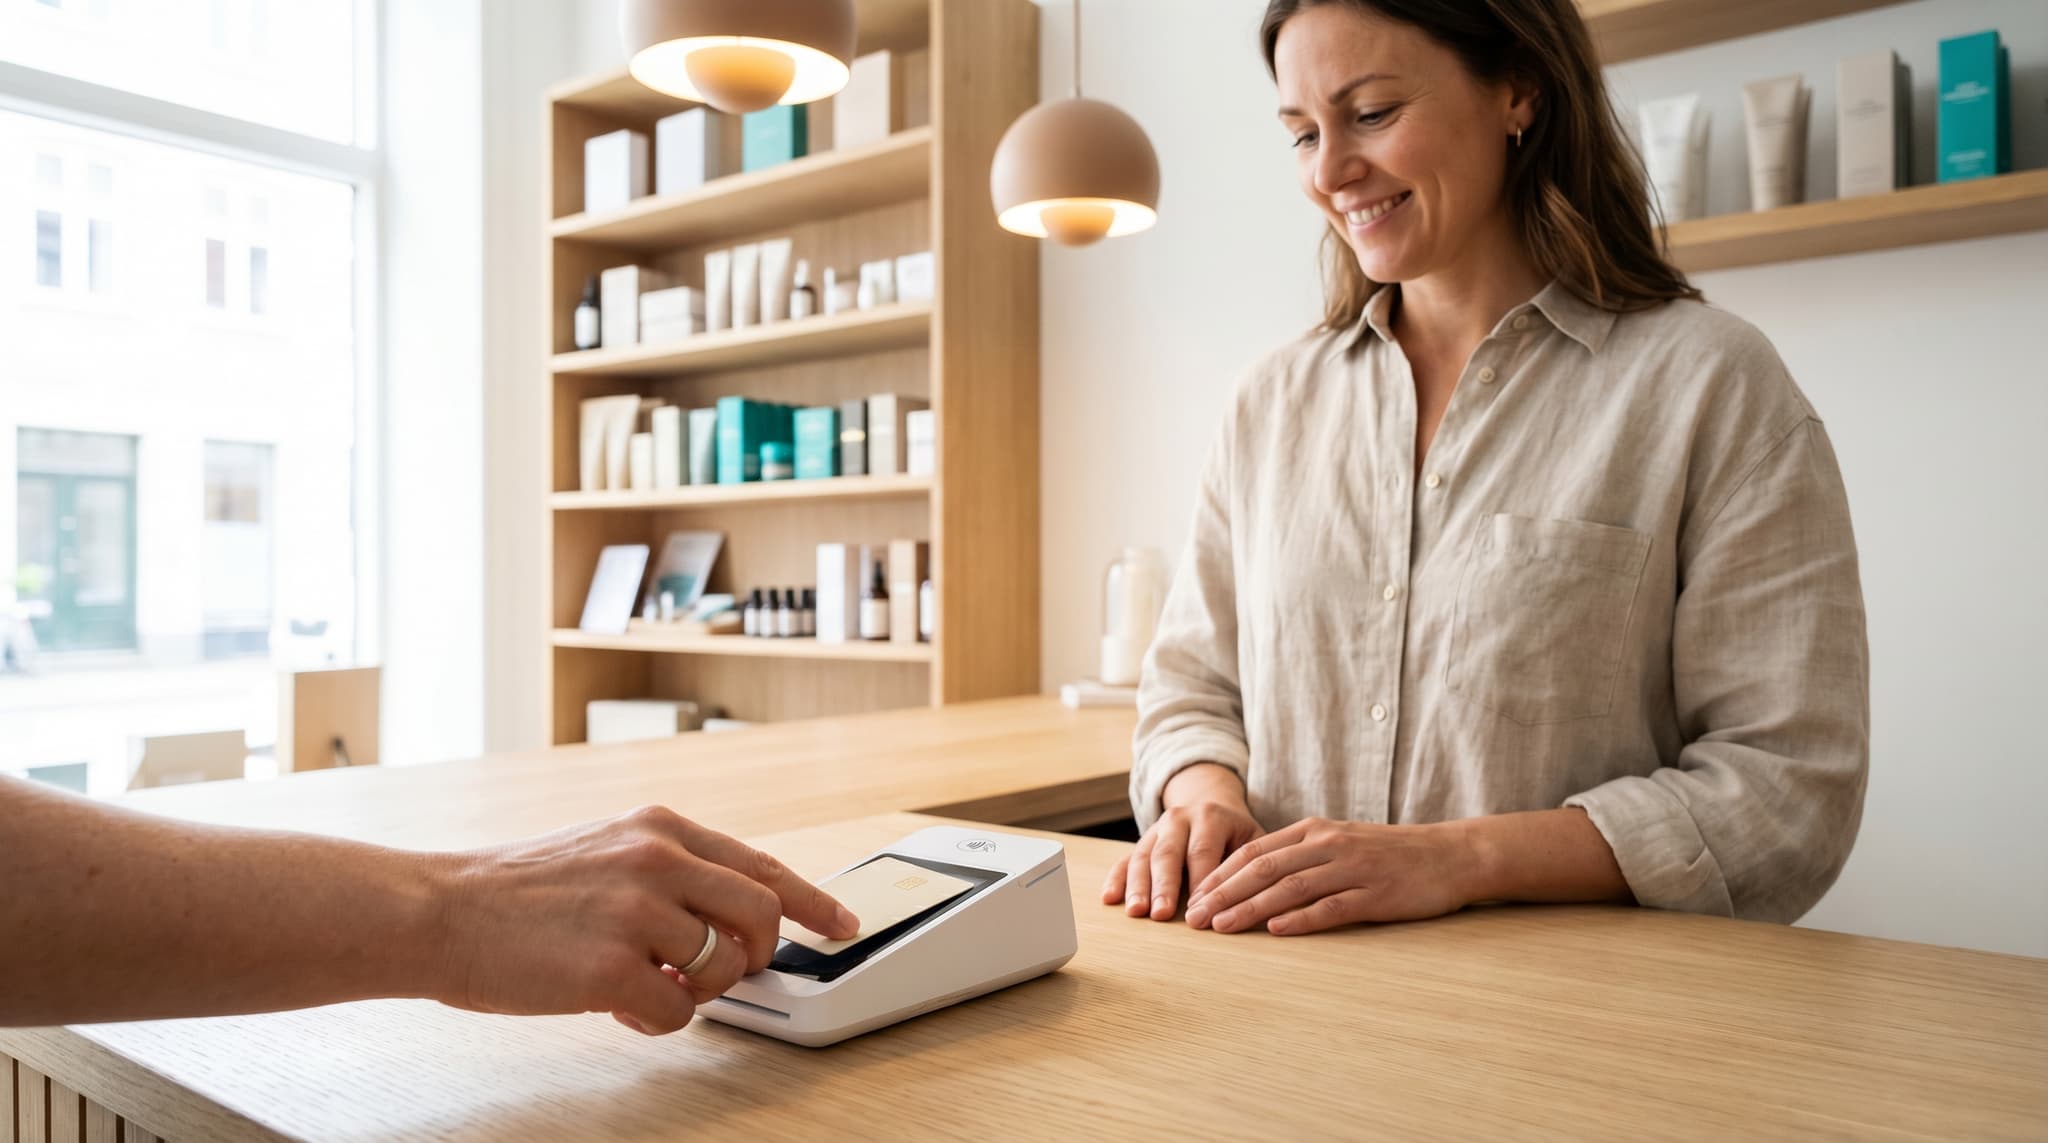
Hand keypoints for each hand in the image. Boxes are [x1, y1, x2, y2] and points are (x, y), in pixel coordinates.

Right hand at [431, 805, 857, 1035]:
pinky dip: (655, 1020)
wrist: (437, 910)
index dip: (814, 901)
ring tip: (644, 984)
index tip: (843, 924)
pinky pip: (677, 1013)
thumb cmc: (514, 892)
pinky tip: (615, 1005)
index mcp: (658, 828)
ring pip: (724, 967)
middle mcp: (657, 858)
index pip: (763, 865)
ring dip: (696, 990)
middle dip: (755, 956)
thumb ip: (669, 874)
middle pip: (763, 916)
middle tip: (722, 974)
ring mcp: (637, 912)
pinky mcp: (611, 969)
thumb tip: (727, 921)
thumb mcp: (605, 851)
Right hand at [1102, 763, 1262, 920]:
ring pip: (1143, 856)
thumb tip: (1263, 904)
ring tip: (1136, 912)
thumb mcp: (1254, 841)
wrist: (1212, 803)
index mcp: (1211, 816)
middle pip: (1169, 853)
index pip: (1204, 852)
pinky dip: (1116, 878)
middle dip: (1164, 886)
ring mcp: (1157, 829)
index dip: (1201, 883)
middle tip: (1161, 915)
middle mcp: (1180, 818)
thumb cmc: (1239, 835)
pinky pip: (1125, 859)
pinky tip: (1109, 898)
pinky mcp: (1142, 841)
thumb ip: (1255, 866)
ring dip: (1138, 886)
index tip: (1201, 913)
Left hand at [1184, 817, 1477, 934]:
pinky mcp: (1375, 895)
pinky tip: (1276, 930)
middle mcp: (1328, 845)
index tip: (1192, 896)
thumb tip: (1252, 881)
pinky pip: (1331, 907)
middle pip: (1263, 869)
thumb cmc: (1389, 854)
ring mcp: (1351, 869)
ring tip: (1222, 927)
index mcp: (1314, 831)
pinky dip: (1301, 919)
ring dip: (1250, 908)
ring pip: (1290, 887)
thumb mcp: (1339, 843)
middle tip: (1194, 918)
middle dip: (1223, 894)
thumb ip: (1300, 857)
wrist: (1450, 855)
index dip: (1220, 874)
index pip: (1254, 852)